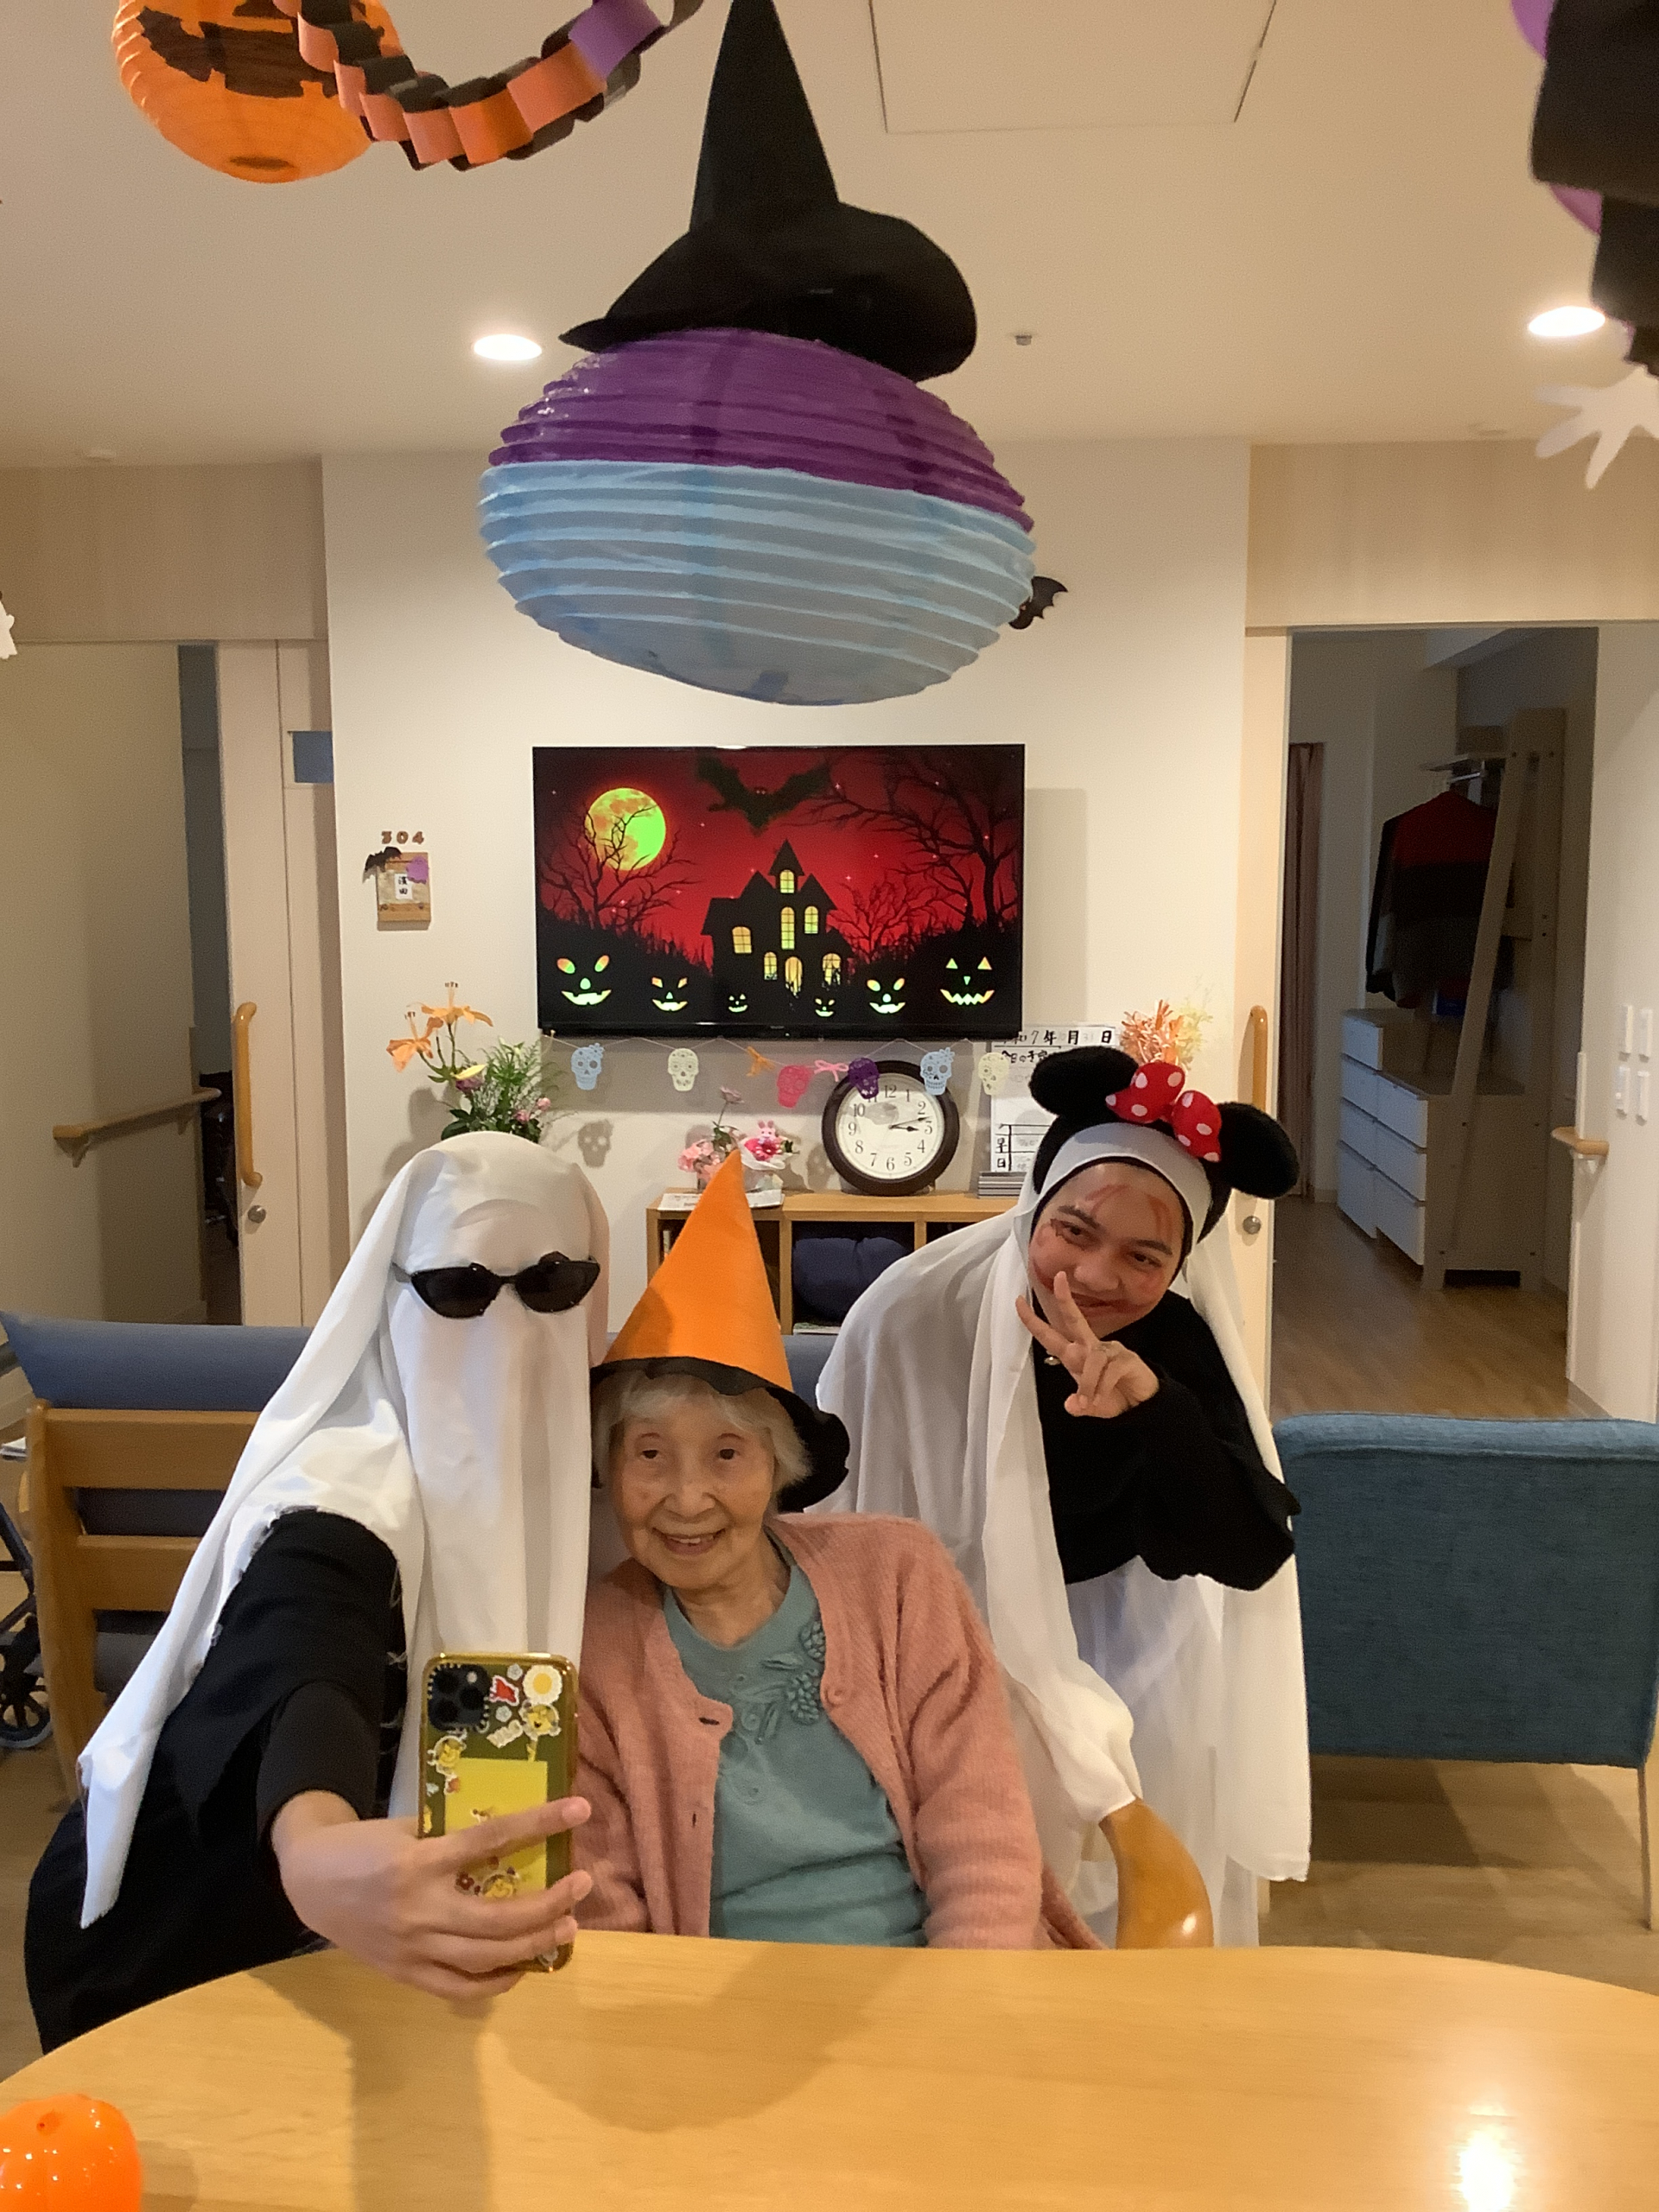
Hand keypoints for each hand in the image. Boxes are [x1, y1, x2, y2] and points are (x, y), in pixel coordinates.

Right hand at [271, 1791, 592, 2001]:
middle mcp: (420, 1909)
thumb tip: (508, 1833)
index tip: (579, 1810)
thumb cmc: (362, 1846)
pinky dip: (496, 1982)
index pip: (491, 1839)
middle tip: (583, 1885)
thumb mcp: (404, 1827)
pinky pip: (460, 1988)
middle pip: (499, 1917)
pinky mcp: (406, 1974)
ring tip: (566, 1927)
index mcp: (420, 1861)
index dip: (539, 1823)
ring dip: (534, 1944)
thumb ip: (450, 1834)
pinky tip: (521, 1966)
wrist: (309, 1883)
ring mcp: (413, 1949)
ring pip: (486, 1957)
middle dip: (549, 1903)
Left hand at [1016, 1270, 1159, 1418]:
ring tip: (1089, 1402)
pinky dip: (1102, 1386)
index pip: (1051, 1335)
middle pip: (1075, 1320)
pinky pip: (1109, 1370)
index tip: (1018, 1302)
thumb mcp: (1091, 1406)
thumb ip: (1079, 1405)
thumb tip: (1072, 1405)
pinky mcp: (1126, 1358)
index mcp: (1076, 1355)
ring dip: (1087, 1383)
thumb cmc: (1114, 1397)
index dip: (1034, 1322)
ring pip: (1092, 1360)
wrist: (1142, 1405)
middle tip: (1058, 1279)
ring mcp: (1110, 1351)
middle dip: (1065, 1300)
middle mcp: (1091, 1348)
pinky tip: (1101, 1397)